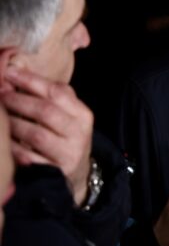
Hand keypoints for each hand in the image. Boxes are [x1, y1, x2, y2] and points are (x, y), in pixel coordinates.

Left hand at [1, 66, 92, 205]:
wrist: (76, 173)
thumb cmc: (65, 137)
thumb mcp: (68, 116)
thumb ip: (51, 97)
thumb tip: (16, 77)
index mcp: (83, 115)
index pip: (58, 92)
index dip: (32, 81)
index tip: (10, 72)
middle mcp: (79, 133)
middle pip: (46, 111)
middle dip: (18, 101)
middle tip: (0, 94)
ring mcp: (68, 153)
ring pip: (35, 134)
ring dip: (12, 123)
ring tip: (0, 116)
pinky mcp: (55, 171)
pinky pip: (27, 157)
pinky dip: (13, 147)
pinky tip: (5, 140)